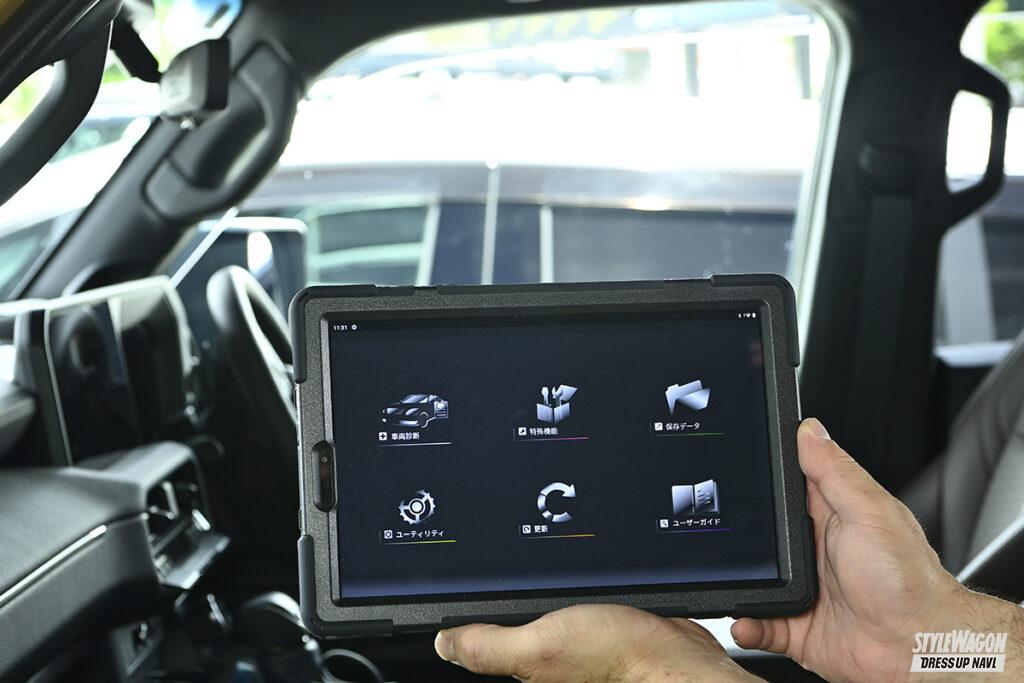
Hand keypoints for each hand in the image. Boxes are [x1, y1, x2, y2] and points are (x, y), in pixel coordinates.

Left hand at [434, 604, 756, 681]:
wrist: (676, 657)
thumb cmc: (618, 659)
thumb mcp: (539, 648)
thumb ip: (489, 645)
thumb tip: (446, 643)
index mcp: (528, 673)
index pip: (483, 652)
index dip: (471, 631)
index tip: (467, 608)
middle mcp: (549, 664)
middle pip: (514, 631)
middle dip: (510, 608)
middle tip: (522, 592)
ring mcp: (575, 647)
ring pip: (545, 614)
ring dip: (546, 596)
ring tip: (552, 587)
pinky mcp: (600, 627)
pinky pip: (574, 604)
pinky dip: (574, 592)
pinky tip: (577, 587)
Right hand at [732, 418, 1022, 681]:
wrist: (920, 649)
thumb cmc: (908, 581)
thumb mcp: (870, 512)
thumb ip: (835, 472)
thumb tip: (809, 430)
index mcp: (829, 515)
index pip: (785, 485)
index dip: (759, 476)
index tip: (733, 469)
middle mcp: (812, 550)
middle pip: (758, 534)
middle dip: (737, 535)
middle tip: (725, 536)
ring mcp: (801, 588)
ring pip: (751, 579)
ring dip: (736, 582)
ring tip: (727, 580)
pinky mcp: (795, 625)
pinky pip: (757, 623)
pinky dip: (746, 624)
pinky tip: (745, 620)